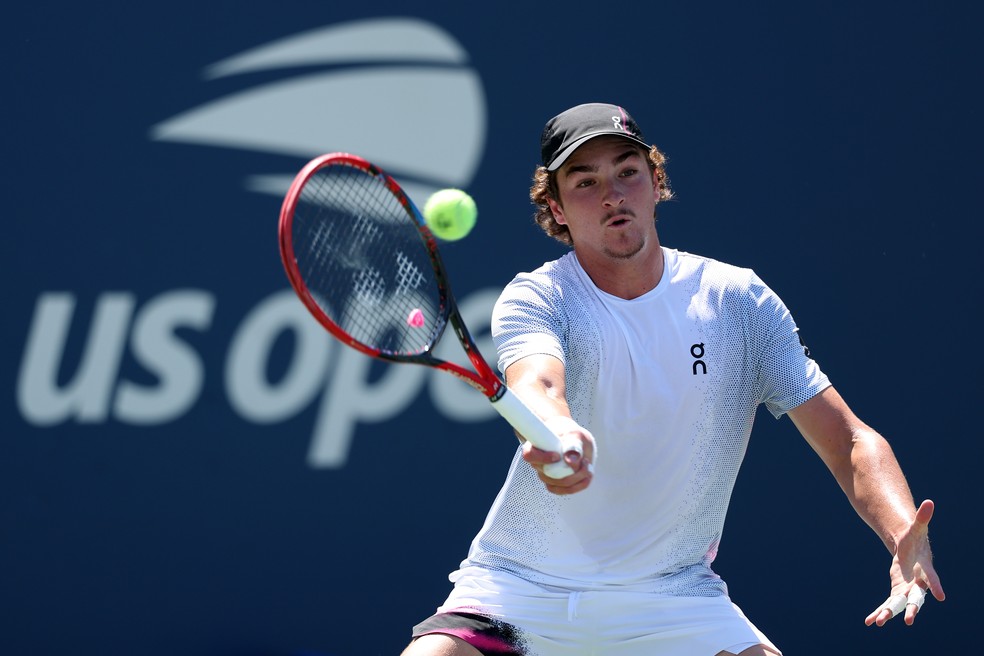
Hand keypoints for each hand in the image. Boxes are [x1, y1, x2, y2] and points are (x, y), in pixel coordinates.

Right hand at [522, 417, 594, 494]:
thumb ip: (573, 445)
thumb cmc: (571, 434)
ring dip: (578, 479)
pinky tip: (588, 475)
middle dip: (571, 473)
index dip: (542, 458)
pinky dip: (579, 485)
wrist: (573, 439)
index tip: (557, 455)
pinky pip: (565, 490)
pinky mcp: (557, 483)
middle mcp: (538, 463)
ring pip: (559, 486)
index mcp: (535, 447)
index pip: (529, 455)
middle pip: (548, 476)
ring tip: (588, 466)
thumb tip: (570, 460)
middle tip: (585, 461)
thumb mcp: (575, 435)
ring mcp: (546, 475)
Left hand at [865, 499, 945, 626]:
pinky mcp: (897, 591)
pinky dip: (879, 611)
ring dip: (889, 613)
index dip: (935, 585)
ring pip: (899, 604)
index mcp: (924, 569)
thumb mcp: (916, 527)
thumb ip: (922, 517)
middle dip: (912, 608)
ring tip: (878, 622)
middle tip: (909, 620)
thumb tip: (929, 502)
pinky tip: (869, 622)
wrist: (913, 551)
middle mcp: (917, 583)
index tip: (941, 597)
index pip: (931, 578)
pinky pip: (888, 603)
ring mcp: (907, 589)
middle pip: (916, 598)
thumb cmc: (915, 538)